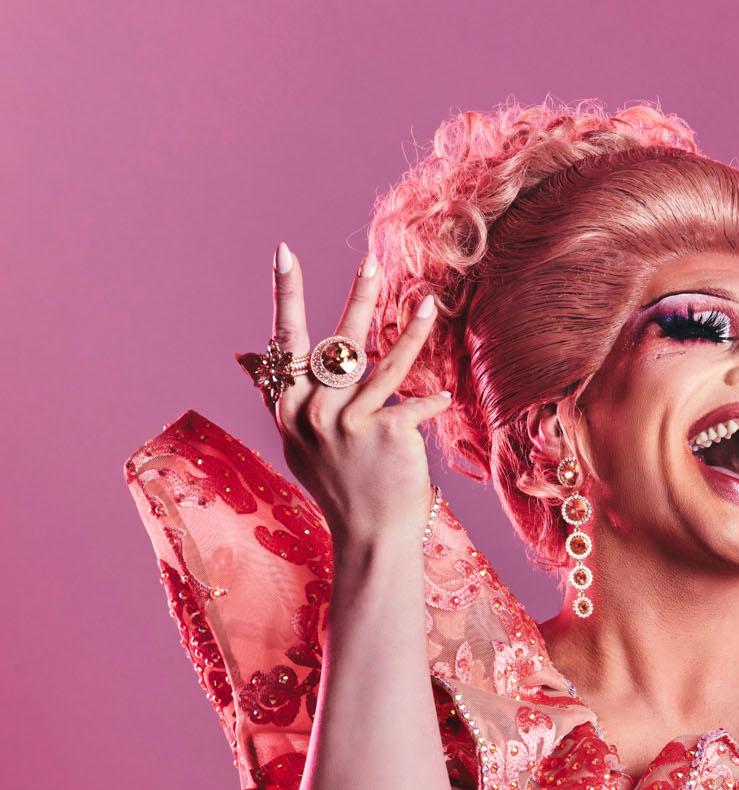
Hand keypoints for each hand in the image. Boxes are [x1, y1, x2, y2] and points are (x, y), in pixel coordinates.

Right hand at [259, 243, 450, 544]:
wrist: (368, 535)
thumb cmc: (335, 485)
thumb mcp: (294, 442)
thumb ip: (274, 396)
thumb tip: (244, 355)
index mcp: (290, 408)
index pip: (286, 341)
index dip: (286, 295)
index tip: (284, 253)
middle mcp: (314, 412)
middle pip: (337, 343)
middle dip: (357, 299)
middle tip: (370, 261)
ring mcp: (349, 424)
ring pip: (382, 365)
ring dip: (410, 332)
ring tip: (429, 302)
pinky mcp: (384, 436)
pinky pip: (412, 405)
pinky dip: (430, 401)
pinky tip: (443, 396)